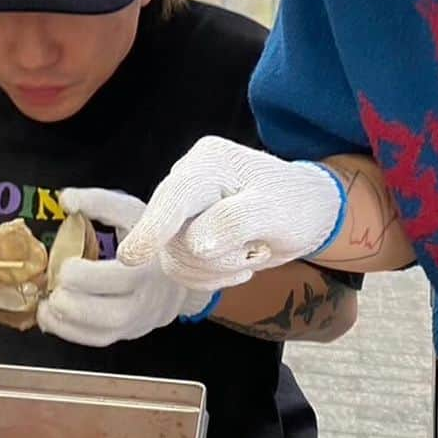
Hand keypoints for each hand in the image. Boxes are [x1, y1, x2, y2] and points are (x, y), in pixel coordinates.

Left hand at [37, 188, 213, 345]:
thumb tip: (67, 198)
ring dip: (67, 322)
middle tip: (53, 285)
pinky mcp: (129, 330)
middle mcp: (148, 298)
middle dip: (75, 303)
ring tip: (44, 304)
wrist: (181, 269)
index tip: (65, 264)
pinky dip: (71, 333)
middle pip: (113, 312)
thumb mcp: (132, 211)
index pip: (121, 277)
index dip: (87, 276)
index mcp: (150, 265)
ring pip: (105, 332)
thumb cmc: (152, 236)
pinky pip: (99, 340)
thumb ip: (99, 202)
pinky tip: (50, 317)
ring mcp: (140, 319)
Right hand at [115, 136, 345, 290]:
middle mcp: (186, 180)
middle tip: (258, 251)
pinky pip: (182, 268)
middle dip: (215, 257)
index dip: (155, 227)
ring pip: (175, 256)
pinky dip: (213, 276)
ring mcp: (182, 209)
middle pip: (173, 233)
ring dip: (217, 268)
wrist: (305, 213)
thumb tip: (195, 244)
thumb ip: (234, 222)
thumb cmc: (295, 205)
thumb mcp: (275, 211)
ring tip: (251, 253)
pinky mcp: (183, 233)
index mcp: (208, 161)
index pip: (176, 196)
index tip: (132, 257)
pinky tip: (240, 263)